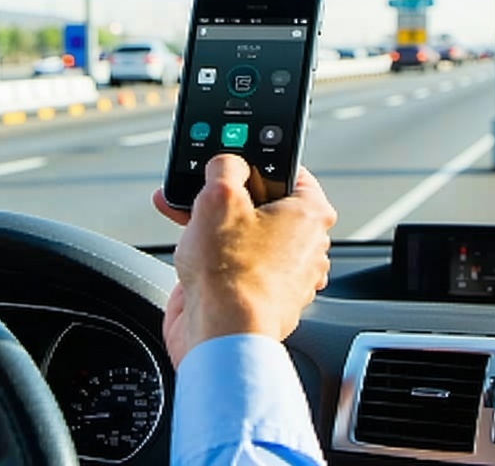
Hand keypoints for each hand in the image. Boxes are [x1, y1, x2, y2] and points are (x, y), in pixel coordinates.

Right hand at [152, 154, 335, 367]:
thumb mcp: (219, 195)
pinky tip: (186, 246)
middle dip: (227, 196)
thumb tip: (226, 164)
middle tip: (203, 189)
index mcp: (310, 215)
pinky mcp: (259, 298)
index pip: (292, 171)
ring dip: (213, 223)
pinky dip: (213, 253)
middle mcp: (305, 247)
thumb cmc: (231, 274)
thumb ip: (225, 166)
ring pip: (246, 234)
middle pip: (264, 204)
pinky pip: (236, 264)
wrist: (220, 335)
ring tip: (183, 213)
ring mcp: (284, 276)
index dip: (259, 162)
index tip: (236, 159)